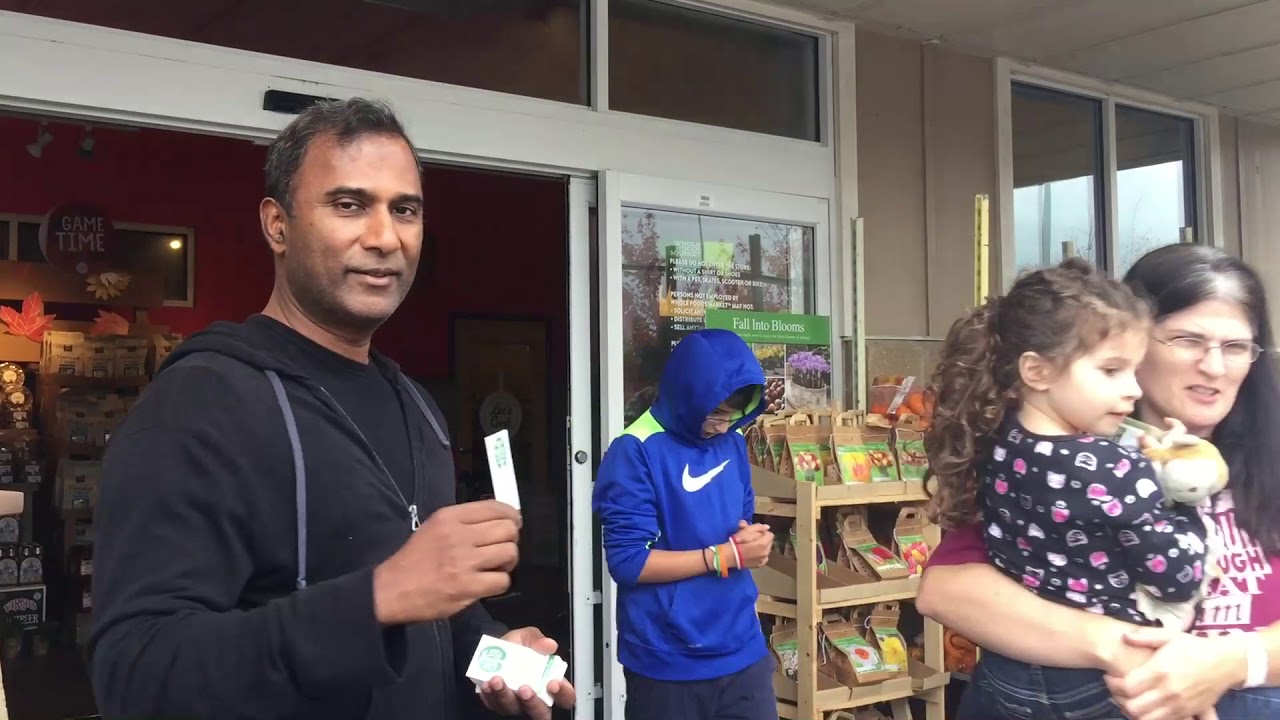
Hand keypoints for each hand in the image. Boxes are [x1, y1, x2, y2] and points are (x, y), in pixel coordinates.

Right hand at [372, 500, 519, 623]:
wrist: (392, 589)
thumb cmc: (416, 558)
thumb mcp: (435, 527)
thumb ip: (465, 521)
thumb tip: (502, 519)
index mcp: (450, 517)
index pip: (495, 507)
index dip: (512, 516)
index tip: (513, 524)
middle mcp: (459, 536)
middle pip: (508, 530)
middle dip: (511, 539)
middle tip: (502, 548)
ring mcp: (464, 562)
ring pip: (509, 553)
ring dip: (508, 562)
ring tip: (496, 566)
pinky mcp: (467, 587)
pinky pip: (502, 581)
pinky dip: (499, 583)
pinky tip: (487, 583)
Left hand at [478, 627, 576, 717]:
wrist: (492, 650)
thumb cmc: (516, 647)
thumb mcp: (528, 637)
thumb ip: (538, 639)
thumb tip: (548, 645)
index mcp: (550, 682)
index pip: (566, 697)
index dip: (564, 694)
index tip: (553, 683)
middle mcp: (535, 698)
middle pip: (541, 713)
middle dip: (533, 702)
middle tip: (524, 688)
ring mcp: (516, 704)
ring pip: (514, 710)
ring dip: (505, 696)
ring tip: (497, 679)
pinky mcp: (497, 704)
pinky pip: (494, 705)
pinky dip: (490, 695)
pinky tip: (487, 683)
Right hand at [730, 520, 772, 568]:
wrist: (729, 556)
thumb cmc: (737, 542)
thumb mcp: (746, 530)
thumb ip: (758, 527)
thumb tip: (767, 527)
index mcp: (764, 544)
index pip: (770, 534)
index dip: (763, 532)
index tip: (755, 532)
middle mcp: (766, 552)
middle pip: (769, 542)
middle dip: (763, 539)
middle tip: (753, 538)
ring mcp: (763, 560)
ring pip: (767, 550)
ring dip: (762, 547)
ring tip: (752, 546)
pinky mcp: (759, 565)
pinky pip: (763, 558)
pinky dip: (760, 555)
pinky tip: (753, 553)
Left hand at [1104, 628, 1243, 719]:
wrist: (1226, 662)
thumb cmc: (1195, 647)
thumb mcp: (1169, 636)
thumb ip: (1144, 637)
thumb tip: (1124, 637)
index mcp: (1160, 671)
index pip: (1126, 687)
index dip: (1113, 684)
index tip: (1110, 677)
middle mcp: (1168, 691)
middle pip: (1133, 707)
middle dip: (1119, 699)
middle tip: (1117, 690)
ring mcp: (1179, 705)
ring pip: (1146, 719)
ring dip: (1133, 711)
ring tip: (1129, 700)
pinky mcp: (1188, 713)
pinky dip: (1150, 717)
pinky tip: (1147, 707)